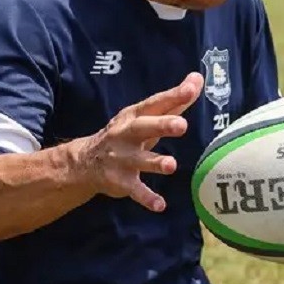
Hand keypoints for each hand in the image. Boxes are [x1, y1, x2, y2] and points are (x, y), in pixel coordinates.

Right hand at [73, 72, 201, 210]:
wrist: (86, 162)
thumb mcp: (146, 115)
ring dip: (155, 163)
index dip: (173, 96)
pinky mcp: (120, 181)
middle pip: (143, 128)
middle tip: (182, 125)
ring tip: (171, 166)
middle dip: (161, 125)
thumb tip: (198, 78)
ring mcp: (122, 158)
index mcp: (135, 116)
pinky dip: (146, 198)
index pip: (156, 103)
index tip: (192, 88)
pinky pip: (135, 190)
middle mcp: (126, 135)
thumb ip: (174, 100)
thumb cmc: (127, 134)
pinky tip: (160, 205)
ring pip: (140, 161)